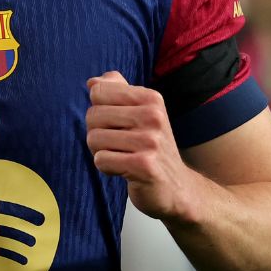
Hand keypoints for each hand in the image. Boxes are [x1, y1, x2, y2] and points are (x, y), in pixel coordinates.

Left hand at [86, 71, 200, 222]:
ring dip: (101, 153)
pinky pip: (101, 160)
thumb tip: (93, 82)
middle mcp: (153, 116)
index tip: (116, 125)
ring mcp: (150, 141)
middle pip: (93, 116)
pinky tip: (125, 171)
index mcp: (151, 98)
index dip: (99, 110)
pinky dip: (106, 168)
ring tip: (122, 157)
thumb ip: (117, 92)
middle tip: (119, 146)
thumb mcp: (140, 114)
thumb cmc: (152, 149)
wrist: (177, 188)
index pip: (98, 91)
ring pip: (94, 139)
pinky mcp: (144, 166)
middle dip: (97, 134)